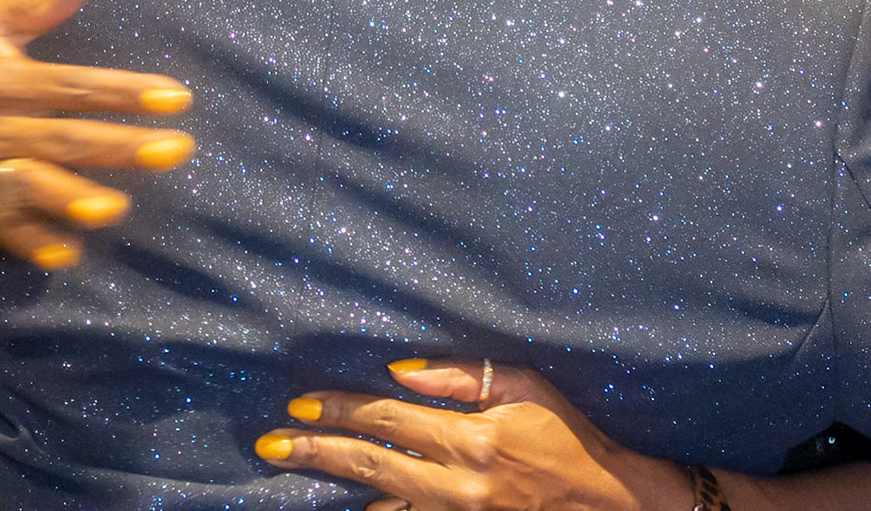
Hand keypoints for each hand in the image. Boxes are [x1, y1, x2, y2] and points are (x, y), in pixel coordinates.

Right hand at [0, 0, 195, 269]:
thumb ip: (43, 3)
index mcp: (4, 79)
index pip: (73, 87)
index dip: (124, 91)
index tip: (177, 97)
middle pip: (65, 139)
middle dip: (122, 148)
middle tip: (178, 151)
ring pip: (32, 187)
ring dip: (74, 200)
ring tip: (118, 208)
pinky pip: (1, 228)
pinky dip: (32, 243)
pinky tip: (68, 256)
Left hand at [255, 358, 696, 510]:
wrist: (601, 500)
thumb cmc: (566, 434)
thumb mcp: (525, 388)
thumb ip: (463, 378)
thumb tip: (401, 372)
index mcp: (471, 439)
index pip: (390, 418)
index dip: (342, 410)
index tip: (301, 404)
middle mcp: (456, 483)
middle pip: (370, 464)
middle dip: (316, 452)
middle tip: (269, 445)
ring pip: (380, 499)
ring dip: (335, 484)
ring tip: (292, 467)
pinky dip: (379, 509)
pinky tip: (355, 500)